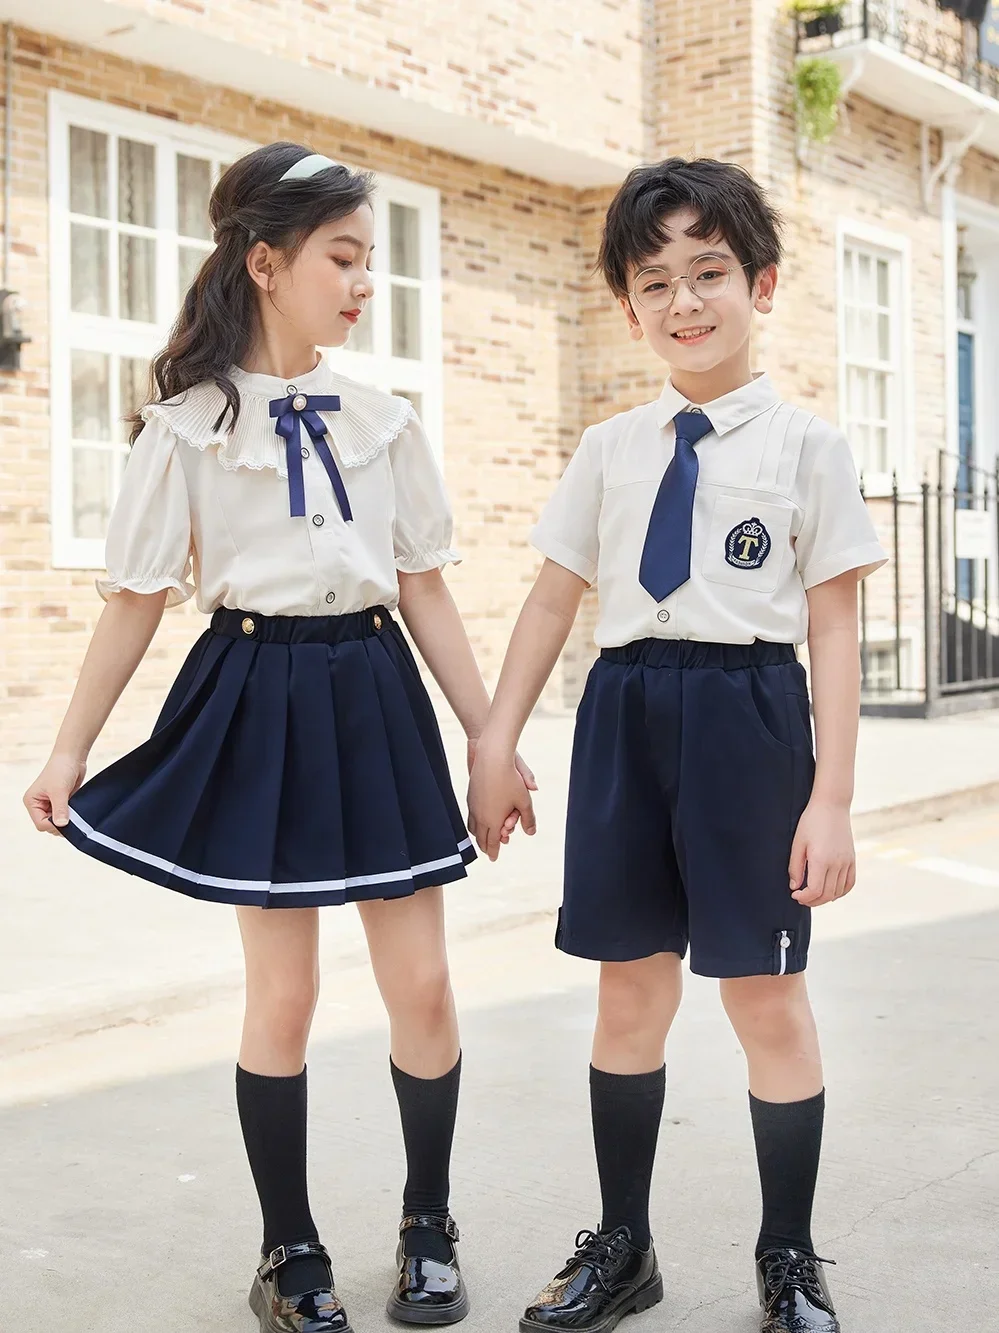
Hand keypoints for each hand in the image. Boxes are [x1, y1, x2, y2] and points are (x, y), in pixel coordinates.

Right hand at [23, 753, 86, 835]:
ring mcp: (50, 803)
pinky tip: (77, 810)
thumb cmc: (61, 769)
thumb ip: (60, 809)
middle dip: (60, 824)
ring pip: (58, 821)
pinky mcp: (61, 802)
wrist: (72, 757)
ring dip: (67, 819)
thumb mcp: (59, 790)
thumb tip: (61, 825)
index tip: (66, 822)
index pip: (40, 824)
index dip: (53, 826)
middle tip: (73, 818)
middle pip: (49, 825)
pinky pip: (66, 815)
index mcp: (32, 802)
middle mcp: (39, 804)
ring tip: (75, 811)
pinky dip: (71, 815)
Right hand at [467, 739, 537, 861]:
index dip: (494, 852)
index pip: (492, 842)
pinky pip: (470, 816)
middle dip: (486, 846)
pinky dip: (475, 823)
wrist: (492, 758)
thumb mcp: (524, 800)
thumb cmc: (511, 779)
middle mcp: (480, 816)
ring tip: (483, 838)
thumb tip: (531, 833)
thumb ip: (528, 818)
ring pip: (473, 827)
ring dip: (479, 835)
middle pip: (481, 837)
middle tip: (489, 852)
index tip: (494, 859)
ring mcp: (473, 806)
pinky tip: (479, 820)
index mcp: (493, 820)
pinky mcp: (470, 796)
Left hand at [789, 798, 855, 906]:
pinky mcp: (852, 859)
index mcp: (821, 860)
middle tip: (801, 898)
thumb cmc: (811, 822)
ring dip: (825, 898)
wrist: (832, 805)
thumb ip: (795, 867)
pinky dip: (841, 892)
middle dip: (812, 901)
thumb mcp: (798, 843)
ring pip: (838, 891)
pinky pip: (850, 883)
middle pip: (827, 894)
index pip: (815, 891)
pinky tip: (831, 892)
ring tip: (813, 896)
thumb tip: (795, 887)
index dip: (804, 897)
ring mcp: (847, 862)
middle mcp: (837, 863)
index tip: (795, 894)